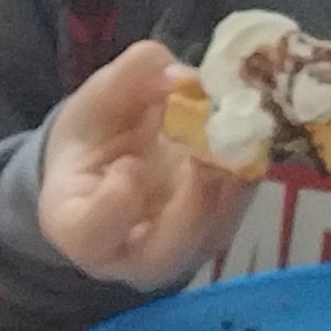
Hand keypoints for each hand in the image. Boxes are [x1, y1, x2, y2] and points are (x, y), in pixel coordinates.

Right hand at [34, 41, 248, 290]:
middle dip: (190, 203)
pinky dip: (248, 168)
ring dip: (229, 181)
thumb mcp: (96, 100)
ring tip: (236, 129)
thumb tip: (178, 76)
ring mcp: (182, 248)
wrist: (117, 156)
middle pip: (163, 252)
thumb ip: (127, 80)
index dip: (112, 207)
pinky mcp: (219, 228)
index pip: (90, 237)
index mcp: (77, 227)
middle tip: (203, 151)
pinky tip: (253, 127)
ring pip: (211, 232)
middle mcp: (130, 254)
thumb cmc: (94, 137)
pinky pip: (238, 208)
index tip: (128, 165)